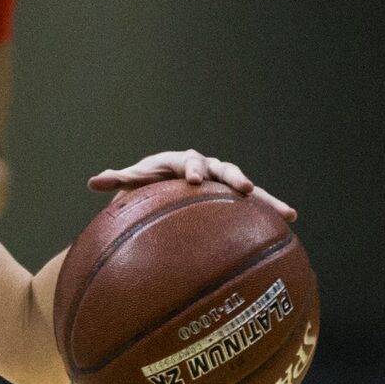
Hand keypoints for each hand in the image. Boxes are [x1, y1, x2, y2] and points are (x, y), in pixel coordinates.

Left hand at [89, 149, 295, 221]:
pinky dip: (270, 209)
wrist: (166, 183)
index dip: (194, 169)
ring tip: (280, 210)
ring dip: (262, 197)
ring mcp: (222, 180)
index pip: (189, 161)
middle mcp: (207, 166)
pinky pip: (253, 204)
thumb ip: (119, 181)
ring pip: (244, 185)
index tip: (195, 180)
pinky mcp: (233, 196)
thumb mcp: (134, 183)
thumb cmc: (147, 184)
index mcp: (181, 161)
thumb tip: (94, 182)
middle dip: (233, 177)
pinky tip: (290, 222)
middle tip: (243, 188)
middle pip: (223, 169)